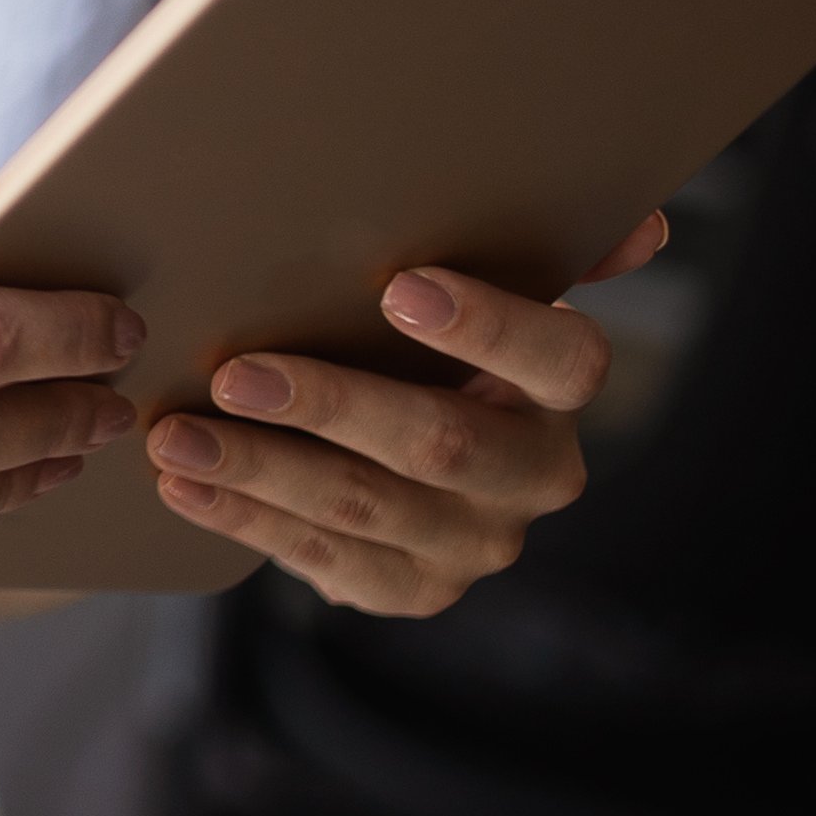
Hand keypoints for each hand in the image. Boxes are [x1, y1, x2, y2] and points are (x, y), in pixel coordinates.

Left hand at [152, 211, 672, 613]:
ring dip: (261, 469)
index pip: (559, 358)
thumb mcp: (480, 287)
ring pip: (363, 508)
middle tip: (234, 374)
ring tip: (174, 432)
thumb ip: (548, 248)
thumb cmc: (423, 335)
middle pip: (441, 443)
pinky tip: (185, 483)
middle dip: (332, 406)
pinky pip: (321, 561)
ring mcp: (471, 544)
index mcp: (561, 391)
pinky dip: (244, 518)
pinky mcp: (408, 589)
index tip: (400, 287)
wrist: (392, 440)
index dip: (489, 325)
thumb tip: (641, 226)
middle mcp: (533, 476)